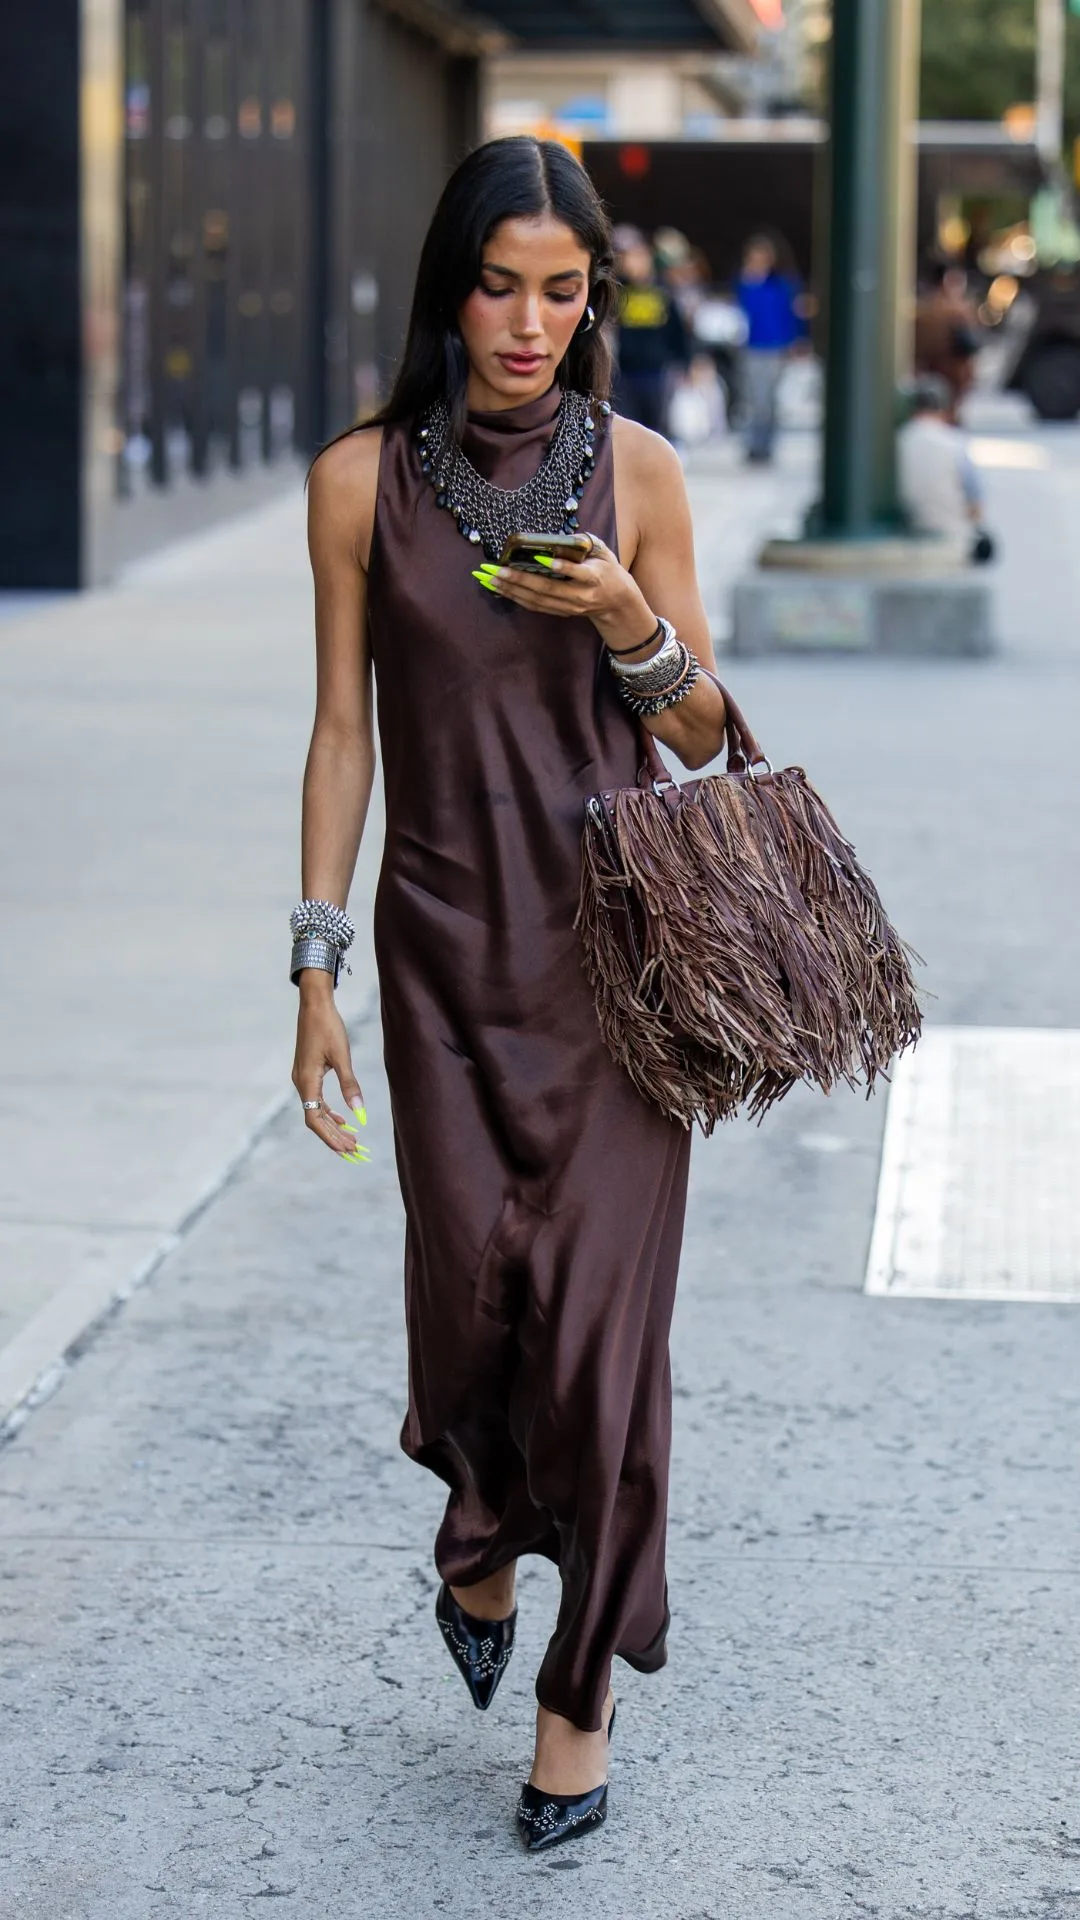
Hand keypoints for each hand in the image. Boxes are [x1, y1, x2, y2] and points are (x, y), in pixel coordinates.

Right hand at [291, 977, 369, 1162]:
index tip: (347, 1149)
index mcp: (307, 1081)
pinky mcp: (306, 1072)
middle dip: (334, 1136)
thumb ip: (350, 1085)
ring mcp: (302, 1078)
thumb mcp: (342, 1056)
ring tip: (350, 1139)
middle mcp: (300, 1083)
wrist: (314, 1005)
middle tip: (354, 1151)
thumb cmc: (328, 1027)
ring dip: (332, 1126)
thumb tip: (359, 1112)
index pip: (315, 1120)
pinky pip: (316, 1099)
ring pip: (316, 1110)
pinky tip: (342, 1118)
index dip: (330, 1137)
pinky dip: (329, 1111)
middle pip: (316, 1119)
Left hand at [472, 535, 657, 652]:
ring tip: (491, 580)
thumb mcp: (605, 553)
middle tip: (498, 571)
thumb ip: (588, 543)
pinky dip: (516, 597)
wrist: (616, 602)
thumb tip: (566, 536)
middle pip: (548, 589)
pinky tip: (500, 589)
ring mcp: (568, 607)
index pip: (580, 574)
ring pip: (537, 600)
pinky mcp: (560, 612)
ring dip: (512, 591)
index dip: (564, 567)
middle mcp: (580, 596)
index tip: (547, 560)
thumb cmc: (608, 571)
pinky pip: (535, 606)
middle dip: (521, 580)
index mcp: (594, 578)